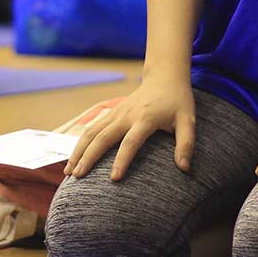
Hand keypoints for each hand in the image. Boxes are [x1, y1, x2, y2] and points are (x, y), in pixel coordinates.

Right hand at [65, 72, 195, 180]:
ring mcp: (116, 113)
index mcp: (145, 119)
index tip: (113, 179)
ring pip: (91, 132)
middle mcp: (126, 115)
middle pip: (102, 137)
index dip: (122, 160)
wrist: (164, 77)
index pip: (131, 142)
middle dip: (88, 157)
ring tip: (69, 171)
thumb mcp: (188, 121)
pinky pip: (92, 128)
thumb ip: (186, 144)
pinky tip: (74, 157)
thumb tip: (184, 168)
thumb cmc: (177, 101)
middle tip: (77, 176)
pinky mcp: (111, 113)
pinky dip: (81, 143)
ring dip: (78, 151)